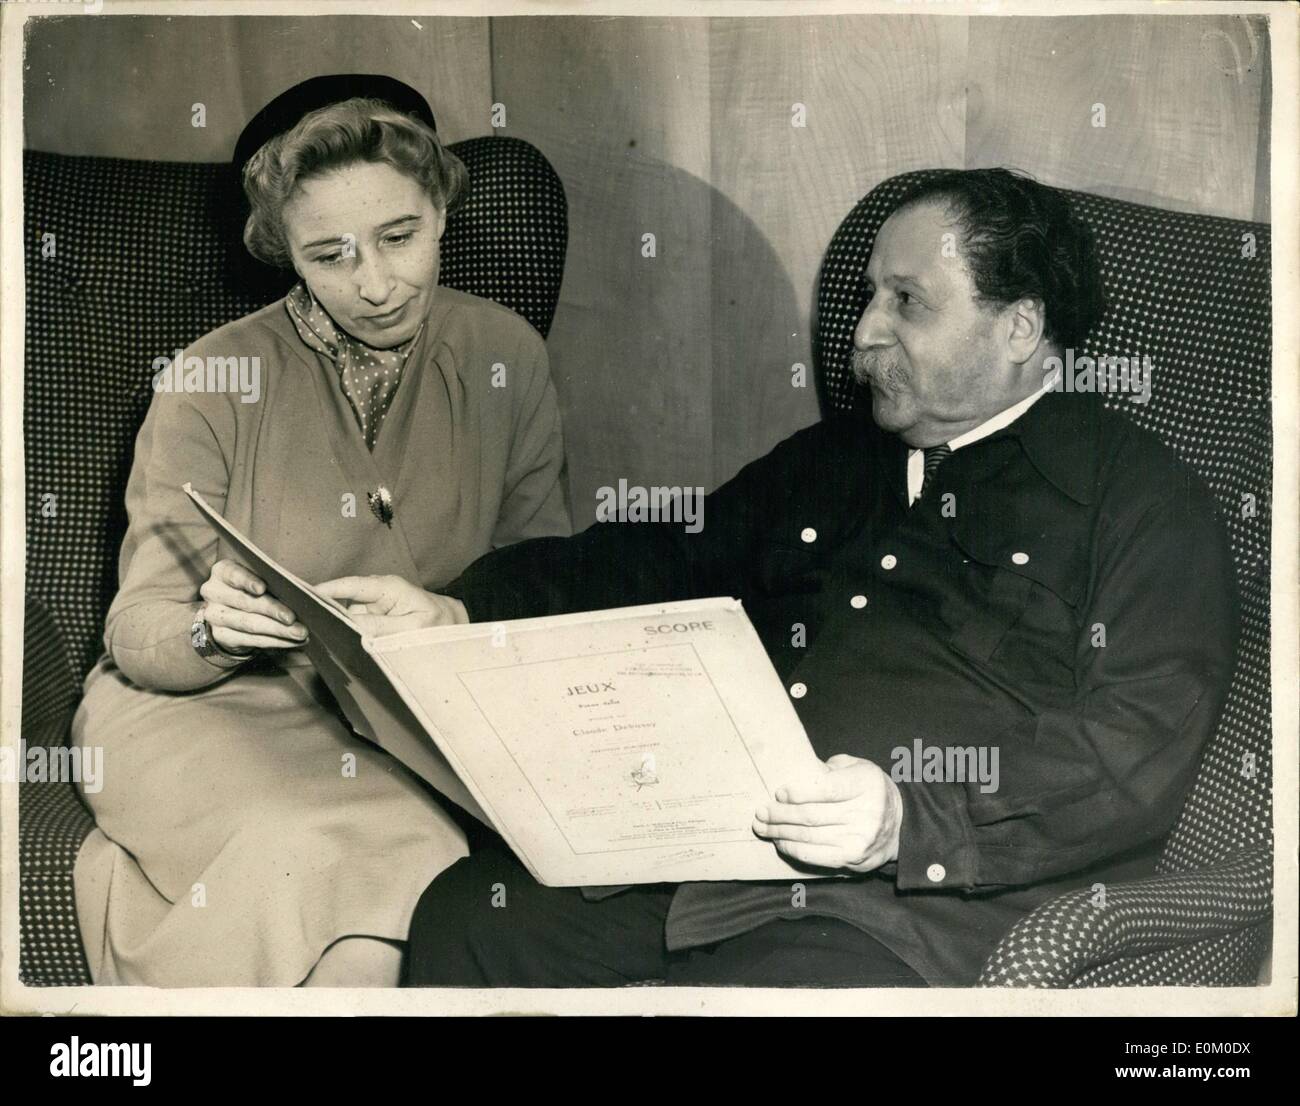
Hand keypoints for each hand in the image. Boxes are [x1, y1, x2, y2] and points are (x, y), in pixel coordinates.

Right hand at [199, 559, 308, 653]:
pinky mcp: (222, 636)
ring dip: (278, 630)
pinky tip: (292, 642)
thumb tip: (304, 590)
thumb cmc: (253, 590)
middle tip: (294, 618)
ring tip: (301, 633)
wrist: (230, 615)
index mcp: (222, 572)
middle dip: (272, 611)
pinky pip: (251, 640)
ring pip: (249, 624)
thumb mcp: (259, 579)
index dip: (247, 580)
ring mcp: (215, 616)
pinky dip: (274, 641)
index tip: (262, 588)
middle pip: (245, 602)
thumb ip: (273, 582)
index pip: (232, 573)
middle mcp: (213, 592)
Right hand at [315, 574, 467, 636]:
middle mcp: (378, 594)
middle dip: (325, 612)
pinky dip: (346, 634)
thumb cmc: (440, 625)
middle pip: (342, 600)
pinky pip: (355, 626)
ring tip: (318, 638)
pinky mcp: (375, 620)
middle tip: (305, 626)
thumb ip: (378, 627)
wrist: (458, 631)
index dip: (324, 590)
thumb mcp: (412, 628)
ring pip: (346, 615)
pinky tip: (335, 643)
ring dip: (334, 626)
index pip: (350, 585)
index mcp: (388, 587)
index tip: (301, 596)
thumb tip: (346, 624)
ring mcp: (375, 607)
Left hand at [753, 754, 902, 871]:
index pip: (826, 789)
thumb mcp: (857, 767)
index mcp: (865, 784)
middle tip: (761, 812)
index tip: (779, 793)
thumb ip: (829, 768)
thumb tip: (794, 774)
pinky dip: (794, 849)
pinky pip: (815, 856)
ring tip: (763, 827)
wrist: (900, 824)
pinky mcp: (853, 858)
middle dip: (780, 815)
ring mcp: (859, 839)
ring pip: (809, 837)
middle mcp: (865, 813)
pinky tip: (781, 841)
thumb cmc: (869, 790)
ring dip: (780, 833)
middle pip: (812, 816)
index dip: (799, 793)